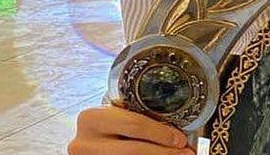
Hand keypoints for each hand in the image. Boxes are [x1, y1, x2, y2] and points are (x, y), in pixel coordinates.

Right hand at [69, 106, 195, 154]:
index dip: (161, 134)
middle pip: (134, 150)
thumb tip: (175, 129)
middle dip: (164, 152)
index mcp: (91, 119)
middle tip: (185, 152)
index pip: (133, 125)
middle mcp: (84, 142)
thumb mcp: (112, 117)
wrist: (84, 146)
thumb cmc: (103, 128)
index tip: (180, 139)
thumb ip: (133, 118)